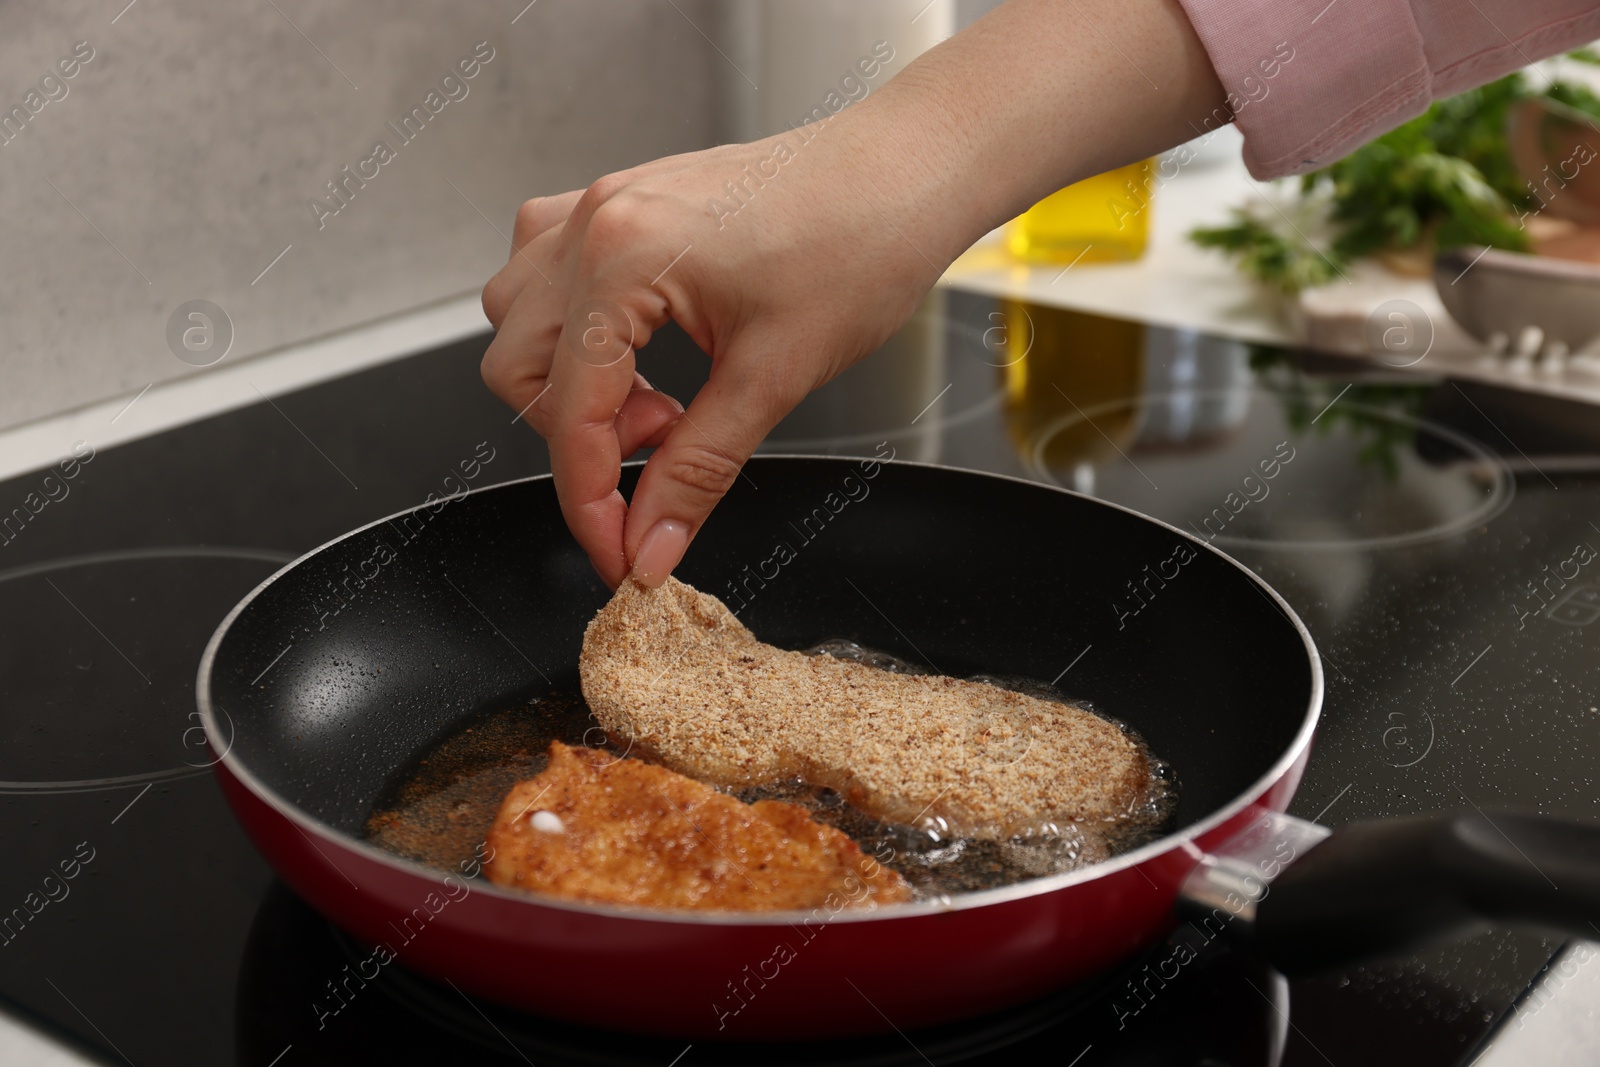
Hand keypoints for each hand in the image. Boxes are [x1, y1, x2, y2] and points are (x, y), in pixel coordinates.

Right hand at [480, 0, 1225, 588]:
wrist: (907, 170)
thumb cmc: (862, 242)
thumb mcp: (775, 378)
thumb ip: (696, 471)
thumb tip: (649, 544)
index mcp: (622, 257)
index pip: (568, 413)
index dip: (591, 503)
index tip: (621, 554)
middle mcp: (593, 223)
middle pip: (519, 368)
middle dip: (583, 437)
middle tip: (663, 452)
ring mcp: (601, 206)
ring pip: (522, 321)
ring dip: (574, 383)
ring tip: (664, 402)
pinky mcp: (624, 205)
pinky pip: (551, 276)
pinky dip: (580, 332)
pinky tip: (645, 353)